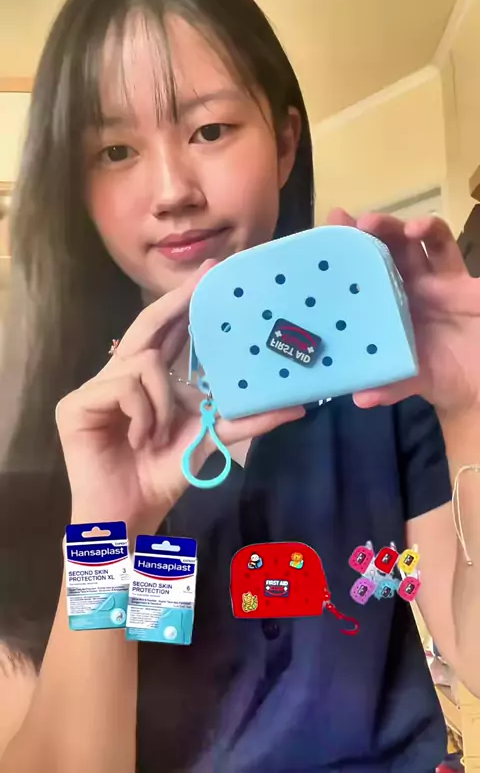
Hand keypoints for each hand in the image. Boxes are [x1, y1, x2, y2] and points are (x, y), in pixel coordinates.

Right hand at [56, 260, 303, 532]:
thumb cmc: (163, 477)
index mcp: (151, 381)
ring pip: (144, 362)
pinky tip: (137, 439)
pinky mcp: (75, 404)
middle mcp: (122, 376)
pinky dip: (141, 414)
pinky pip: (124, 387)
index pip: (168, 333)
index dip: (187, 303)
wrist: (130, 515)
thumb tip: (297, 406)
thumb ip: (246, 420)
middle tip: (206, 278)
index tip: (213, 273)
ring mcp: (96, 388)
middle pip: (148, 326)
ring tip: (157, 435)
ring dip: (162, 401)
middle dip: (178, 301)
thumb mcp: (210, 440)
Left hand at [326, 208, 479, 419]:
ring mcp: (436, 280)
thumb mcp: (409, 381)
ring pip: (414, 241)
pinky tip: (420, 228)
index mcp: (387, 307)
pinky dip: (433, 231)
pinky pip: (446, 249)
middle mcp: (409, 287)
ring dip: (396, 226)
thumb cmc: (439, 375)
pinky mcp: (463, 280)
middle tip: (349, 222)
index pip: (362, 273)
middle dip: (367, 231)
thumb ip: (388, 386)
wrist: (478, 384)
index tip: (325, 236)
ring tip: (378, 224)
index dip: (345, 254)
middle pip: (385, 249)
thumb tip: (360, 397)